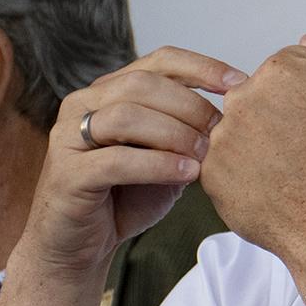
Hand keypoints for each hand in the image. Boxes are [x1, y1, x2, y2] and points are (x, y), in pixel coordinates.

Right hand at [20, 47, 243, 281]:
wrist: (83, 245)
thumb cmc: (127, 196)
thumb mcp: (168, 155)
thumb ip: (188, 130)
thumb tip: (236, 112)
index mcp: (110, 91)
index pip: (159, 60)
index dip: (202, 67)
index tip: (239, 82)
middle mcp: (84, 104)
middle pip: (144, 84)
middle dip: (191, 106)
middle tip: (223, 131)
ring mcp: (68, 136)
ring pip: (127, 116)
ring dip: (175, 134)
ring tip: (204, 156)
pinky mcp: (66, 173)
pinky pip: (116, 160)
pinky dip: (158, 165)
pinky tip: (186, 174)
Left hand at [200, 35, 305, 292]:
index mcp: (282, 71)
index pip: (287, 68)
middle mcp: (243, 97)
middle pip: (258, 95)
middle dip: (279, 114)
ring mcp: (223, 136)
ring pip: (240, 129)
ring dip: (259, 143)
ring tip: (292, 169)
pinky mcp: (210, 173)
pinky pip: (226, 163)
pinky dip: (246, 173)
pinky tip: (274, 186)